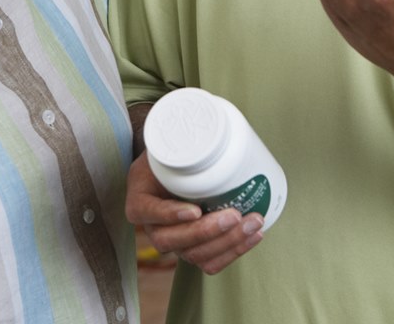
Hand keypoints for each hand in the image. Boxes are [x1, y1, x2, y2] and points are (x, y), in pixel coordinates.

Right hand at [125, 152, 264, 273]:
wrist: (176, 168)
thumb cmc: (172, 155)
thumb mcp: (165, 145)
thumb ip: (177, 143)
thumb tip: (207, 131)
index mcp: (140, 201)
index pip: (147, 212)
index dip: (170, 215)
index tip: (195, 210)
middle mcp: (154, 227)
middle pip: (172, 241)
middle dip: (207, 232)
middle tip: (235, 214)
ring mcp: (174, 241)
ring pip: (195, 255)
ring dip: (228, 243)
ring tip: (253, 223)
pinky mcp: (193, 249)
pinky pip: (210, 262)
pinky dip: (233, 252)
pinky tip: (253, 236)